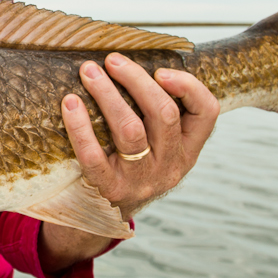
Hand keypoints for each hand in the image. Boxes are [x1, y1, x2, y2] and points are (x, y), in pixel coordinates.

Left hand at [62, 53, 219, 218]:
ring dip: (108, 94)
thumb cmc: (129, 167)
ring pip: (130, 129)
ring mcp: (140, 180)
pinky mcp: (108, 190)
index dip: (188, 86)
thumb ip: (158, 116)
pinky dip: (80, 126)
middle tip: (112, 60)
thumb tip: (135, 63)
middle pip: (163, 114)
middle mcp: (169, 166)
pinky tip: (70, 103)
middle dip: (136, 80)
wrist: (102, 217)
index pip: (207, 113)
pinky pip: (93, 154)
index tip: (160, 70)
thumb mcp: (157, 148)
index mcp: (187, 151)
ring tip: (89, 72)